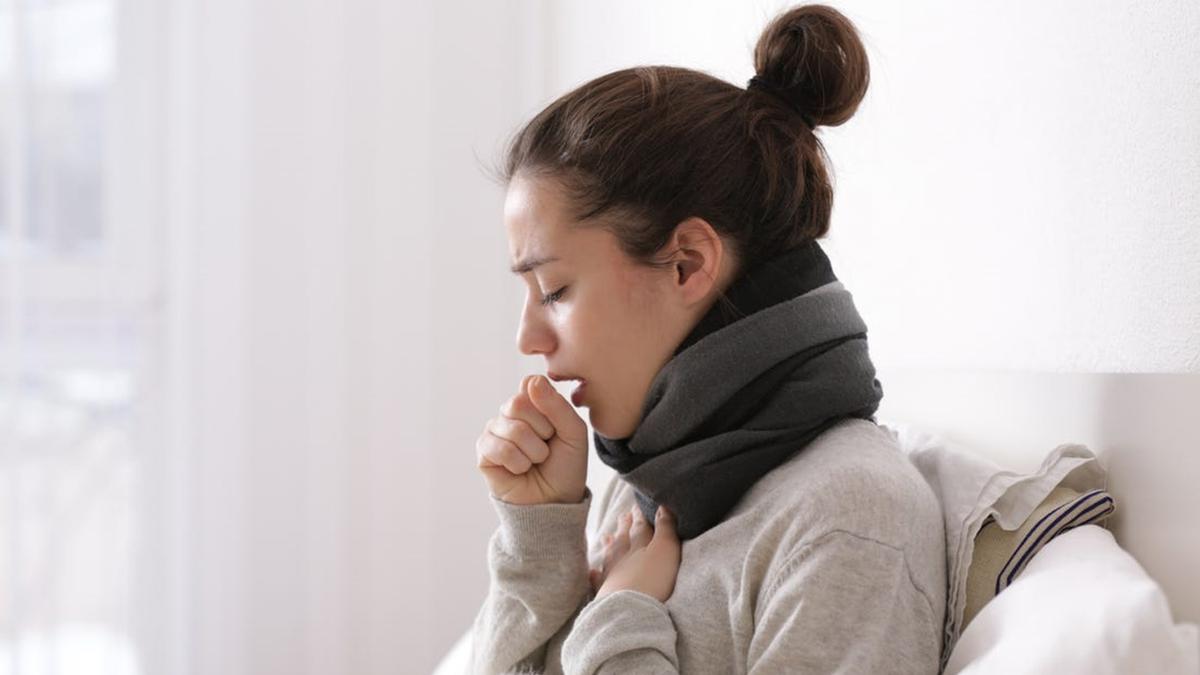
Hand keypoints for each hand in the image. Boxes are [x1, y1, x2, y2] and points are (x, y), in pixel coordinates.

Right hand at [475, 374, 588, 504]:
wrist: (555, 501)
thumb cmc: (566, 466)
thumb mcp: (574, 433)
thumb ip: (557, 405)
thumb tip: (530, 380)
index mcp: (532, 402)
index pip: (532, 385)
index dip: (549, 409)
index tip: (557, 428)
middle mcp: (510, 413)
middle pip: (518, 404)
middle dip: (542, 432)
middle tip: (546, 448)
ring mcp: (494, 430)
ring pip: (512, 429)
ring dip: (533, 452)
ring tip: (535, 462)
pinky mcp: (483, 452)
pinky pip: (498, 448)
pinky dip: (517, 463)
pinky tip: (520, 470)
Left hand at [589, 503, 680, 602]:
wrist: (629, 611)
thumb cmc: (652, 579)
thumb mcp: (665, 550)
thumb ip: (665, 529)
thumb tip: (663, 506)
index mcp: (639, 547)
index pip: (640, 528)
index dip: (640, 517)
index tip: (638, 506)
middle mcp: (623, 559)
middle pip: (624, 540)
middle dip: (625, 527)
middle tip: (623, 516)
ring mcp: (612, 577)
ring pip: (611, 557)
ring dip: (610, 546)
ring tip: (606, 536)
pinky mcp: (605, 596)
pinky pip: (599, 582)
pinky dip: (596, 576)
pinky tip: (592, 572)